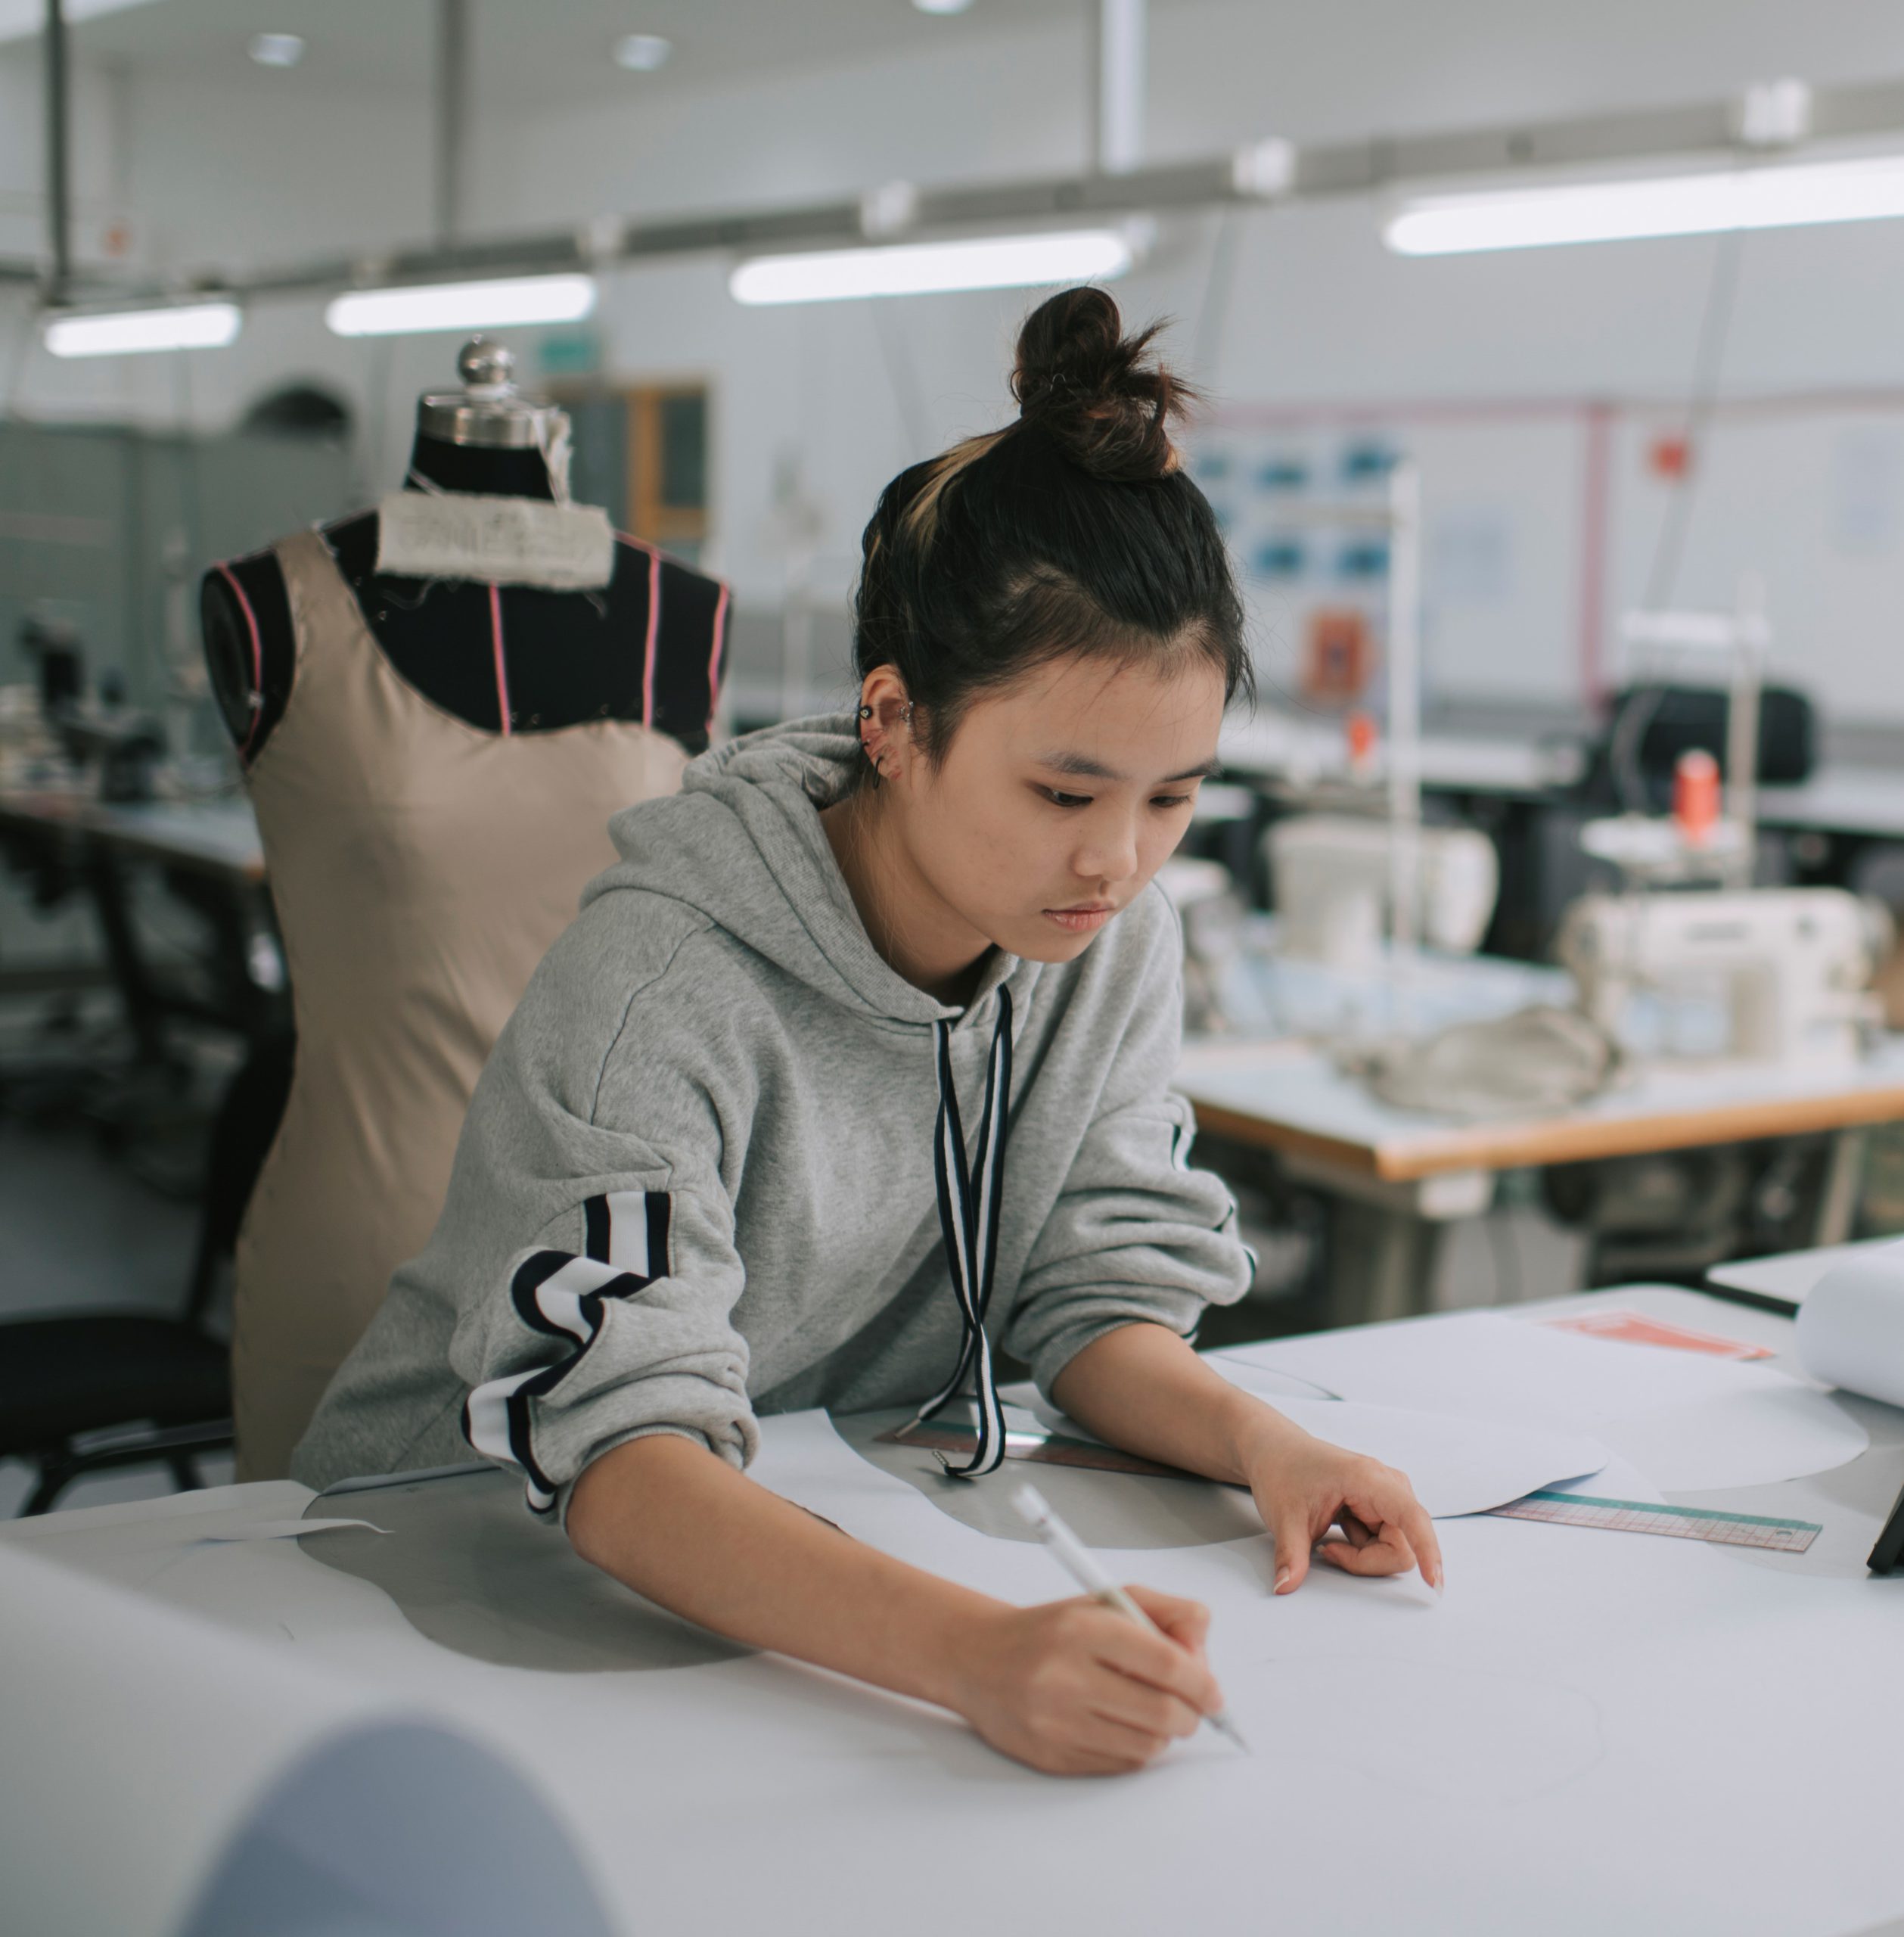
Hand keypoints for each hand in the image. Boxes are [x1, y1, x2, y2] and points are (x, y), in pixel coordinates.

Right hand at [948, 1588, 1223, 1774]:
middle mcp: (1065, 1675)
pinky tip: (1121, 1726)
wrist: (977, 1659)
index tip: (1213, 1691)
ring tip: (1151, 1711)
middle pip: (1163, 1712)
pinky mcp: (1050, 1757)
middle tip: (1190, 1706)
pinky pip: (1121, 1766)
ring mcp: (1055, 1722)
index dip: (1203, 1682)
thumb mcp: (1106, 1600)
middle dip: (1191, 1713)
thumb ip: (1166, 1613)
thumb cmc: (1051, 1630)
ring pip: (1147, 1745)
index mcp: (1082, 1628)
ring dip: (1163, 1733)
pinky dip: (1135, 1750)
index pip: (1167, 1663)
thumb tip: (1203, 1655)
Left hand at [1240, 1419, 1443, 1595]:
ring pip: (1394, 1547)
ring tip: (1327, 1538)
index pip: (1411, 1516)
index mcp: (1367, 1478)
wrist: (1274, 1451)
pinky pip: (1385, 1542)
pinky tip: (1337, 1533)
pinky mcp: (1381, 1506)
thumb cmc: (1282, 1471)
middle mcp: (1386, 1484)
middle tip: (1327, 1551)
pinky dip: (1362, 1548)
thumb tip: (1284, 1587)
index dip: (1427, 1549)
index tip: (1434, 1582)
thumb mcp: (1284, 1517)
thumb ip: (1291, 1556)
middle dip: (1366, 1561)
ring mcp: (1385, 1496)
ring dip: (1363, 1555)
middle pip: (1401, 1545)